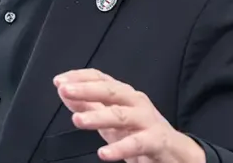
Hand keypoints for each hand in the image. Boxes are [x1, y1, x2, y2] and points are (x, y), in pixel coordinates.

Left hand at [54, 69, 204, 162]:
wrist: (174, 152)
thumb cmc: (138, 131)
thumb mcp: (109, 118)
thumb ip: (87, 105)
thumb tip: (62, 91)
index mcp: (123, 94)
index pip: (100, 78)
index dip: (79, 77)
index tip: (59, 81)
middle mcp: (135, 101)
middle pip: (110, 91)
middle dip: (86, 89)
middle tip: (65, 91)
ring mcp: (147, 120)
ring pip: (121, 115)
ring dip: (98, 117)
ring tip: (77, 120)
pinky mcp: (156, 140)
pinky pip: (137, 143)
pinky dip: (120, 149)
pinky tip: (104, 154)